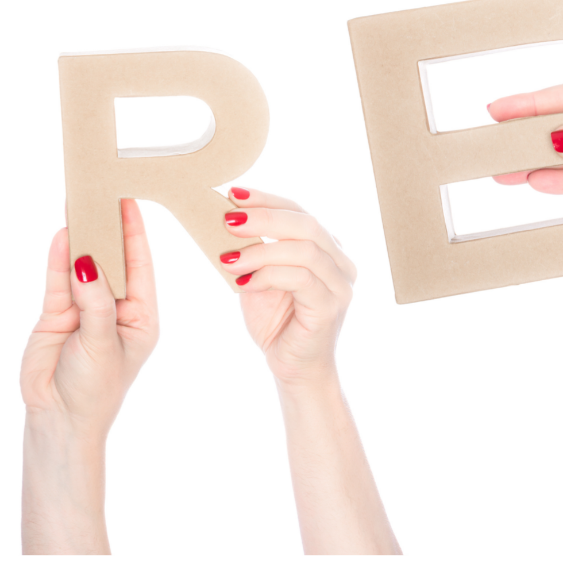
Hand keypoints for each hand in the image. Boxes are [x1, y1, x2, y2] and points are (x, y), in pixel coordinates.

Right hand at [22, 199, 157, 434]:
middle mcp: (115, 308)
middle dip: (106, 226)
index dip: (134, 230)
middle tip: (100, 189)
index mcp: (142, 316)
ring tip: (76, 202)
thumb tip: (86, 259)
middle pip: (111, 258)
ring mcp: (84, 310)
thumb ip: (95, 301)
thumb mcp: (103, 344)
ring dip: (79, 237)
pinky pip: (57, 280)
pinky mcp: (56, 314)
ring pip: (82, 265)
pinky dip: (58, 258)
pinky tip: (59, 234)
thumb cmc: (95, 390)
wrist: (59, 420)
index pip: (140, 264)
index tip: (129, 198)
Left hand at [219, 188, 356, 384]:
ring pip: (304, 250)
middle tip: (228, 221)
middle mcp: (340, 262)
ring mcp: (340, 285)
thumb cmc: (276, 321)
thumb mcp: (258, 276)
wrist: (292, 367)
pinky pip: (300, 279)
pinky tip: (242, 282)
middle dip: (264, 217)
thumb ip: (252, 250)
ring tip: (229, 259)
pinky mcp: (330, 307)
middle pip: (306, 224)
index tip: (233, 194)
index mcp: (326, 248)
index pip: (299, 211)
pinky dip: (267, 275)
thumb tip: (222, 219)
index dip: (267, 199)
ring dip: (260, 250)